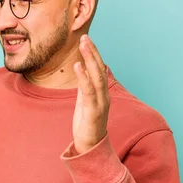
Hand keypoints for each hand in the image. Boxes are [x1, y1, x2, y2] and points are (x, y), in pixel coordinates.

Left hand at [72, 34, 109, 153]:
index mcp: (101, 92)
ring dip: (90, 59)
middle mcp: (104, 95)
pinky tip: (78, 66)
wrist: (90, 146)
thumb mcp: (84, 101)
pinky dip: (83, 77)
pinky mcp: (93, 111)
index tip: (86, 40)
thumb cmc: (87, 124)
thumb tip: (82, 70)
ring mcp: (100, 103)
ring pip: (96, 77)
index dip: (93, 54)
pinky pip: (88, 91)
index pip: (99, 69)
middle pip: (99, 69)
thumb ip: (85, 86)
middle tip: (85, 36)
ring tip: (83, 45)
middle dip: (92, 52)